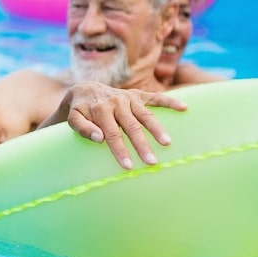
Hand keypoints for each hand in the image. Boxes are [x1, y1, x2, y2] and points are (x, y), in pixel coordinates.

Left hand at [48, 81, 186, 168]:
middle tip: (152, 162)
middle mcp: (117, 102)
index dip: (120, 150)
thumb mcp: (73, 118)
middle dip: (142, 145)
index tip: (128, 166)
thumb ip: (83, 128)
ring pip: (146, 114)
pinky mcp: (137, 94)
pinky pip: (156, 97)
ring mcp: (129, 98)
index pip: (113, 134)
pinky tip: (184, 107)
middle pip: (132, 127)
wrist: (84, 90)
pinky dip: (170, 101)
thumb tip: (99, 139)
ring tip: (167, 143)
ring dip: (157, 129)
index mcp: (101, 110)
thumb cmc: (79, 110)